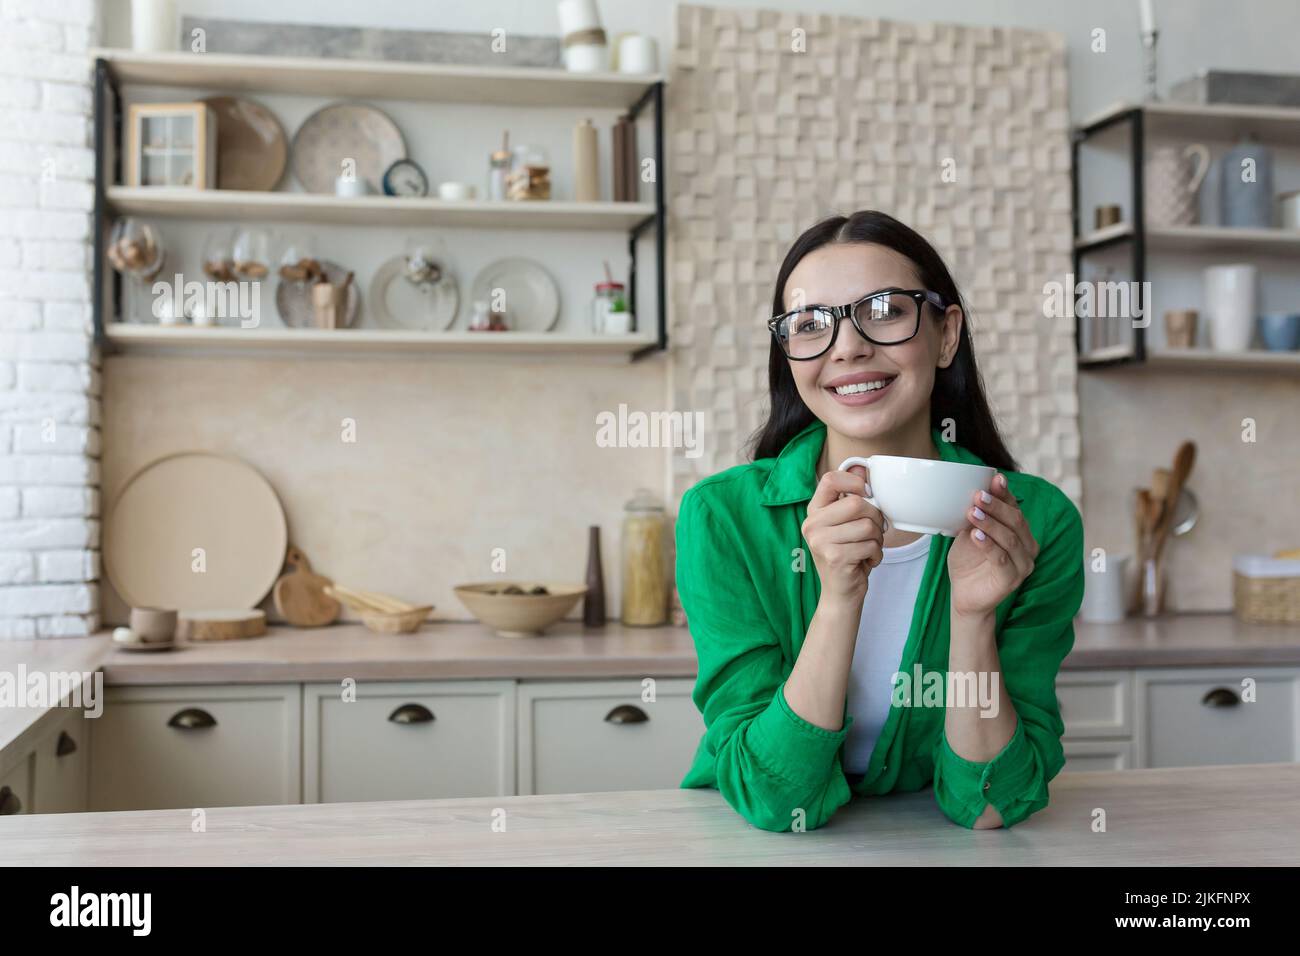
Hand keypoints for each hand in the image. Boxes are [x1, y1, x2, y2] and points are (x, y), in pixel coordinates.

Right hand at [802, 465, 885, 604]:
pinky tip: (866, 561)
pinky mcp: (835, 557)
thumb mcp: (847, 525)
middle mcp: (812, 525)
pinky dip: (876, 555)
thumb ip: (852, 497)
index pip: (830, 479)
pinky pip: (870, 545)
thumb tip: (863, 467)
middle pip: (856, 503)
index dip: (853, 481)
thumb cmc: (847, 555)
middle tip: (872, 532)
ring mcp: (820, 541)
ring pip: (867, 525)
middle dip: (875, 518)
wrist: (840, 593)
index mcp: (814, 512)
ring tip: (868, 548)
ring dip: (877, 539)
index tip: (866, 493)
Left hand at [947, 473, 1038, 619]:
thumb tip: (972, 492)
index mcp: (1020, 533)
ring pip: (1010, 538)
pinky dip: (988, 545)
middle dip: (996, 506)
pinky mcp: (1011, 580)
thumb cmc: (968, 562)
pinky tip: (976, 535)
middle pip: (1016, 521)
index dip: (1005, 493)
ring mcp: (1022, 565)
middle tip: (978, 495)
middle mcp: (1027, 547)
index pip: (1015, 508)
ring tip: (972, 512)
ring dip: (990, 523)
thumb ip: (974, 517)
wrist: (964, 595)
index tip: (995, 478)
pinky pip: (1002, 559)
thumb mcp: (969, 534)